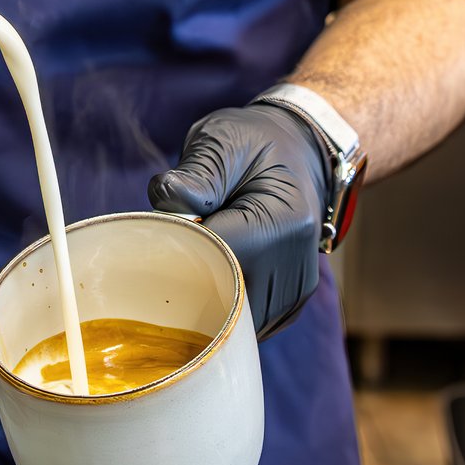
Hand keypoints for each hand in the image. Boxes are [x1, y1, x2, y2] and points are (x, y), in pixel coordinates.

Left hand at [148, 103, 328, 338]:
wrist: (297, 152)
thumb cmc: (254, 144)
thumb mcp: (222, 142)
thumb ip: (196, 174)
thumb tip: (167, 198)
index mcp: (284, 221)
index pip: (217, 257)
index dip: (182, 247)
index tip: (167, 229)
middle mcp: (297, 264)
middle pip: (225, 298)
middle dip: (190, 279)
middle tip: (174, 245)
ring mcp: (297, 290)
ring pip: (234, 320)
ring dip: (206, 297)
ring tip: (199, 255)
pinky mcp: (291, 303)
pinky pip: (247, 322)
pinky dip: (224, 307)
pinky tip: (213, 276)